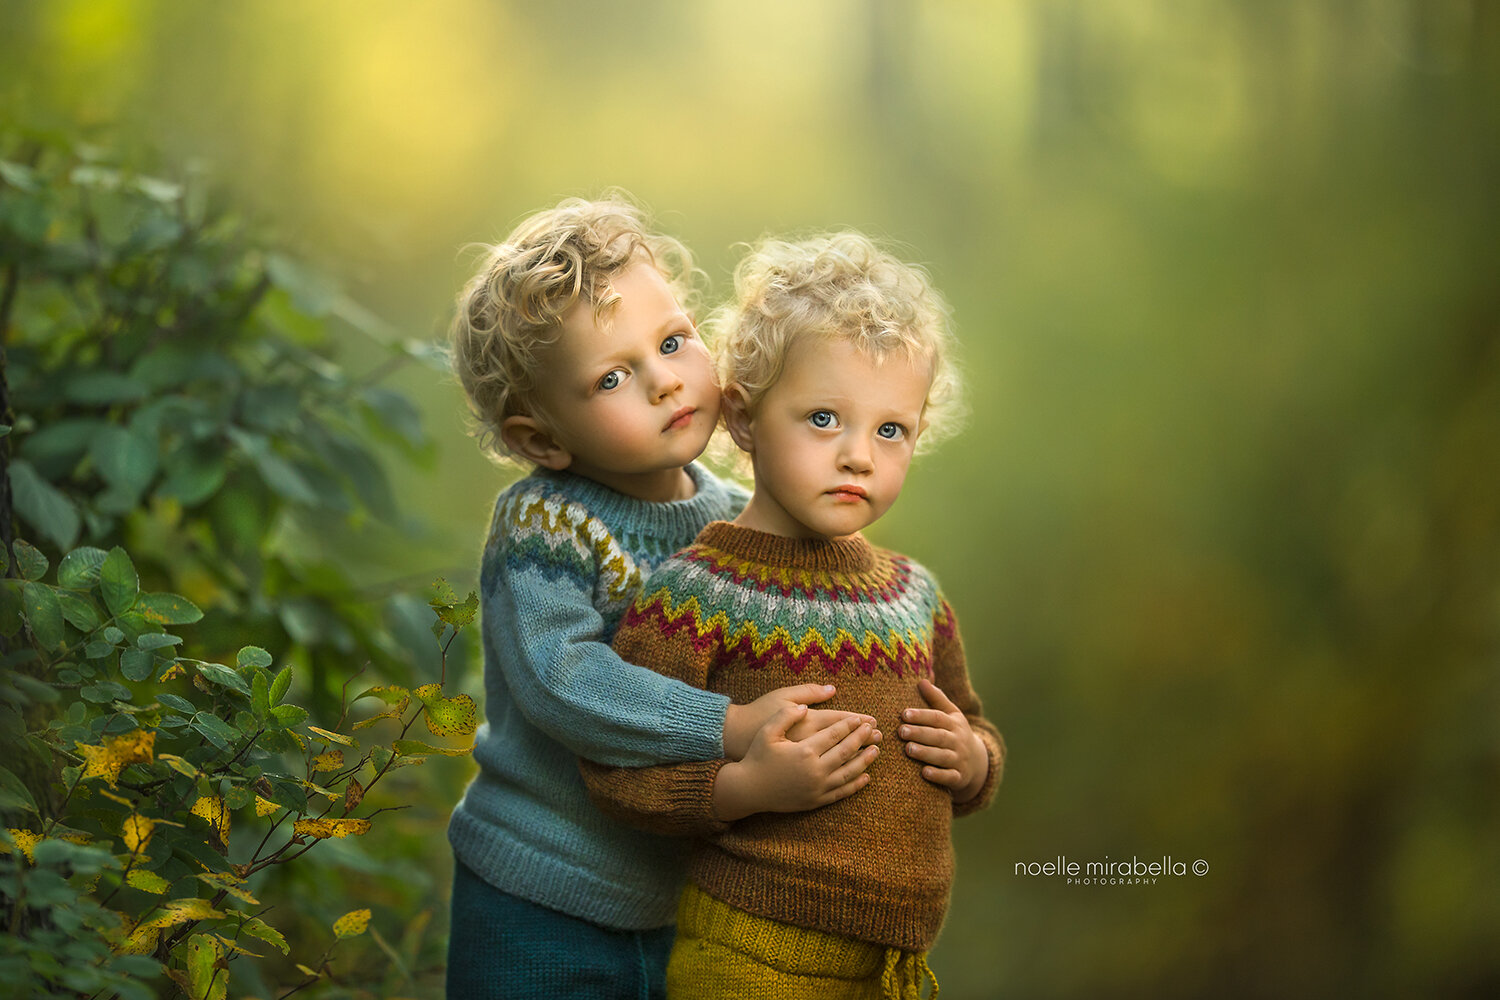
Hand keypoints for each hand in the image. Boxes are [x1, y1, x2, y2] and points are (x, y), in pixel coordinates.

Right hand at [712, 706, 879, 820]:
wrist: (748, 789)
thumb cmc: (756, 756)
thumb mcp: (767, 731)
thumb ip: (786, 716)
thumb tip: (805, 708)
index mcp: (804, 750)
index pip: (834, 734)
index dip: (849, 726)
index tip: (862, 719)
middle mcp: (814, 770)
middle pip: (845, 752)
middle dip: (861, 740)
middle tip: (875, 731)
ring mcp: (816, 787)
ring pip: (848, 773)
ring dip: (864, 761)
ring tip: (875, 751)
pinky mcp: (815, 800)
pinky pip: (841, 792)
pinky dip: (855, 785)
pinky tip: (865, 777)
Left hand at [900, 679, 989, 802]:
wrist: (978, 761)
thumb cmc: (956, 733)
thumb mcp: (951, 714)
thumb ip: (936, 698)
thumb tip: (922, 680)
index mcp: (954, 723)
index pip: (937, 718)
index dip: (921, 715)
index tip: (904, 714)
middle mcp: (958, 741)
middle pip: (938, 736)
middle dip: (920, 733)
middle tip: (901, 731)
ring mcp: (959, 759)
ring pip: (943, 756)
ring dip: (926, 753)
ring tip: (908, 749)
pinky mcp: (959, 777)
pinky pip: (950, 777)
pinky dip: (938, 775)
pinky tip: (925, 773)